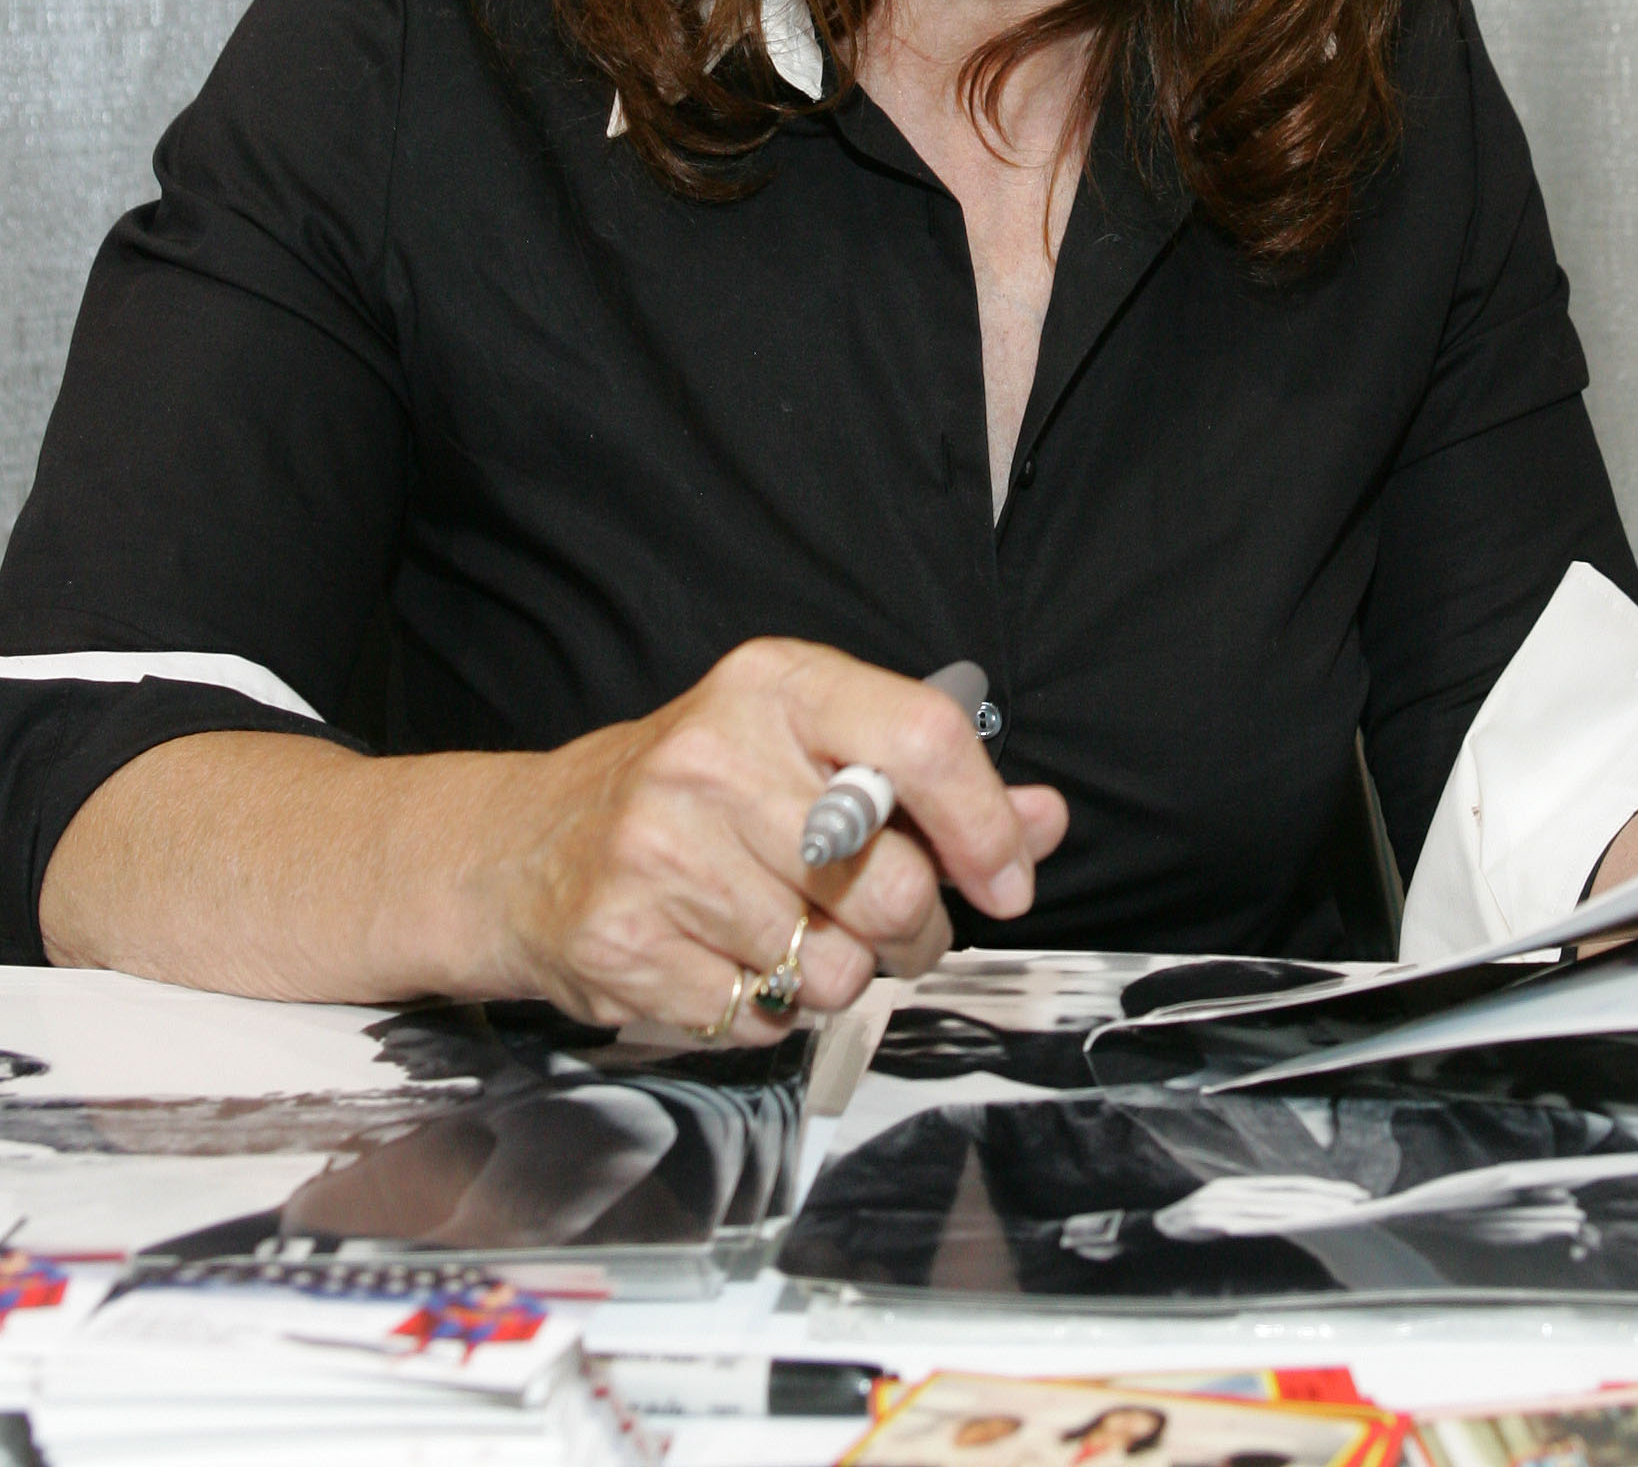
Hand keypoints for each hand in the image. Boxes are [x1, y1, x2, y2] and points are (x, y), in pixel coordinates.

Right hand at [480, 641, 1066, 1037]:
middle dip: (913, 927)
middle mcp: (715, 754)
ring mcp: (662, 849)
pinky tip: (725, 959)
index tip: (1009, 879)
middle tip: (881, 920)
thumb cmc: (699, 795)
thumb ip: (930, 784)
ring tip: (788, 933)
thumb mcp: (810, 750)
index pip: (923, 737)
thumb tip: (1044, 822)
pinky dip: (765, 1010)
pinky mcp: (624, 940)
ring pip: (833, 967)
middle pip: (892, 880)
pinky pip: (762, 1017)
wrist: (529, 847)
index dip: (987, 822)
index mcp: (775, 685)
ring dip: (836, 975)